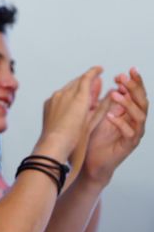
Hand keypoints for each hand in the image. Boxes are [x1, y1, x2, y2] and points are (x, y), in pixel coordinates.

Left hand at [36, 66, 102, 160]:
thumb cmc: (75, 136)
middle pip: (77, 81)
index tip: (99, 69)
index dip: (94, 71)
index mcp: (79, 98)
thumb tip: (110, 94)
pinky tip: (70, 103)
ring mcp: (55, 97)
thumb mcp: (93, 120)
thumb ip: (102, 105)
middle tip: (94, 80)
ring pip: (67, 87)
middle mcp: (65, 94)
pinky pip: (59, 94)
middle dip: (86, 79)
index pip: (87, 78)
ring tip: (83, 94)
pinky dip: (66, 95)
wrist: (54, 143)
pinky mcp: (48, 103)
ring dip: (76, 88)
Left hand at [82, 68, 147, 185]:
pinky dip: (120, 122)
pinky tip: (110, 115)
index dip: (134, 82)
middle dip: (134, 88)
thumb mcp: (95, 113)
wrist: (90, 160)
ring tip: (115, 94)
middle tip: (123, 78)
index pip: (136, 94)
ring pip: (139, 116)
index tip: (128, 71)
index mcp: (128, 112)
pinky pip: (129, 132)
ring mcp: (133, 133)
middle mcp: (134, 122)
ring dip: (128, 103)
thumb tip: (99, 79)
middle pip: (142, 102)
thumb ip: (99, 98)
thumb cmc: (94, 137)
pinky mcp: (128, 145)